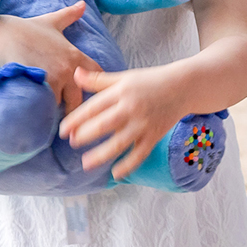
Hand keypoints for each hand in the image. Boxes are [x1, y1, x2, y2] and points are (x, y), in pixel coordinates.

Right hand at [2, 2, 100, 110]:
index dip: (94, 85)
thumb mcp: (51, 21)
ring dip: (59, 111)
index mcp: (76, 55)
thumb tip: (82, 4)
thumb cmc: (25, 30)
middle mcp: (70, 69)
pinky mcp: (42, 89)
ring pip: (64, 105)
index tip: (88, 91)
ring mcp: (57, 80)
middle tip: (72, 116)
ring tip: (57, 121)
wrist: (3, 38)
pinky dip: (45, 113)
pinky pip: (48, 108)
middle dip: (76, 106)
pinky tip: (41, 118)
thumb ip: (69, 15)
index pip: (97, 75)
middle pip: (82, 97)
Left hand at [60, 65, 184, 178]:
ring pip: (120, 142)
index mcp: (121, 92)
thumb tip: (74, 73)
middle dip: (86, 135)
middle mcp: (131, 108)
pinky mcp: (154, 136)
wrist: (183, 87)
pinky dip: (128, 165)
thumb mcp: (124, 77)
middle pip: (104, 125)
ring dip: (102, 154)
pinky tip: (115, 174)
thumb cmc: (150, 81)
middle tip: (72, 143)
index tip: (63, 131)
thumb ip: (98, 79)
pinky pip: (139, 153)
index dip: (76, 119)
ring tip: (86, 164)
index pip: (94, 107)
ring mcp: (143, 124)